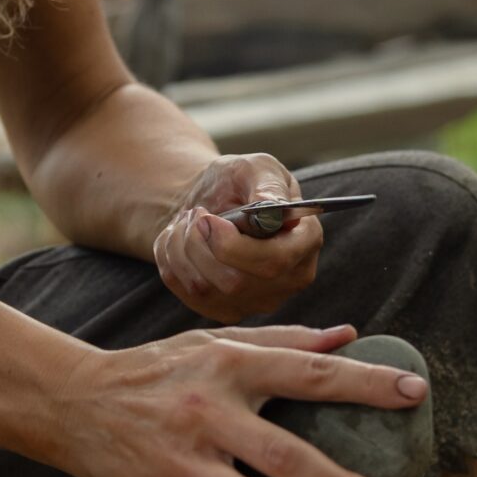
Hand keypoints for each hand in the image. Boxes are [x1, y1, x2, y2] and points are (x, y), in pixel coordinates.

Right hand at [44, 322, 427, 476]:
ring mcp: (185, 460)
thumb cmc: (157, 371)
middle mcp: (209, 411)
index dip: (367, 382)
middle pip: (289, 458)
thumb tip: (348, 336)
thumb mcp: (213, 341)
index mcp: (228, 365)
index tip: (416, 393)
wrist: (74, 403)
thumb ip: (281, 341)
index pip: (310, 372)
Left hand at [151, 153, 323, 322]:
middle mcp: (288, 279)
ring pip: (205, 287)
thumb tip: (272, 207)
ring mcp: (257, 300)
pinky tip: (181, 241)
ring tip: (189, 221)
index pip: (275, 262)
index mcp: (305, 241)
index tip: (209, 219)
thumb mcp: (257, 167)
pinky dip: (172, 260)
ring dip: (183, 247)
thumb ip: (267, 184)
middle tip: (195, 214)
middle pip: (234, 281)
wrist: (210, 203)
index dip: (233, 245)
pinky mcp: (224, 309)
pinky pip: (185, 292)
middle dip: (200, 244)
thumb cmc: (239, 182)